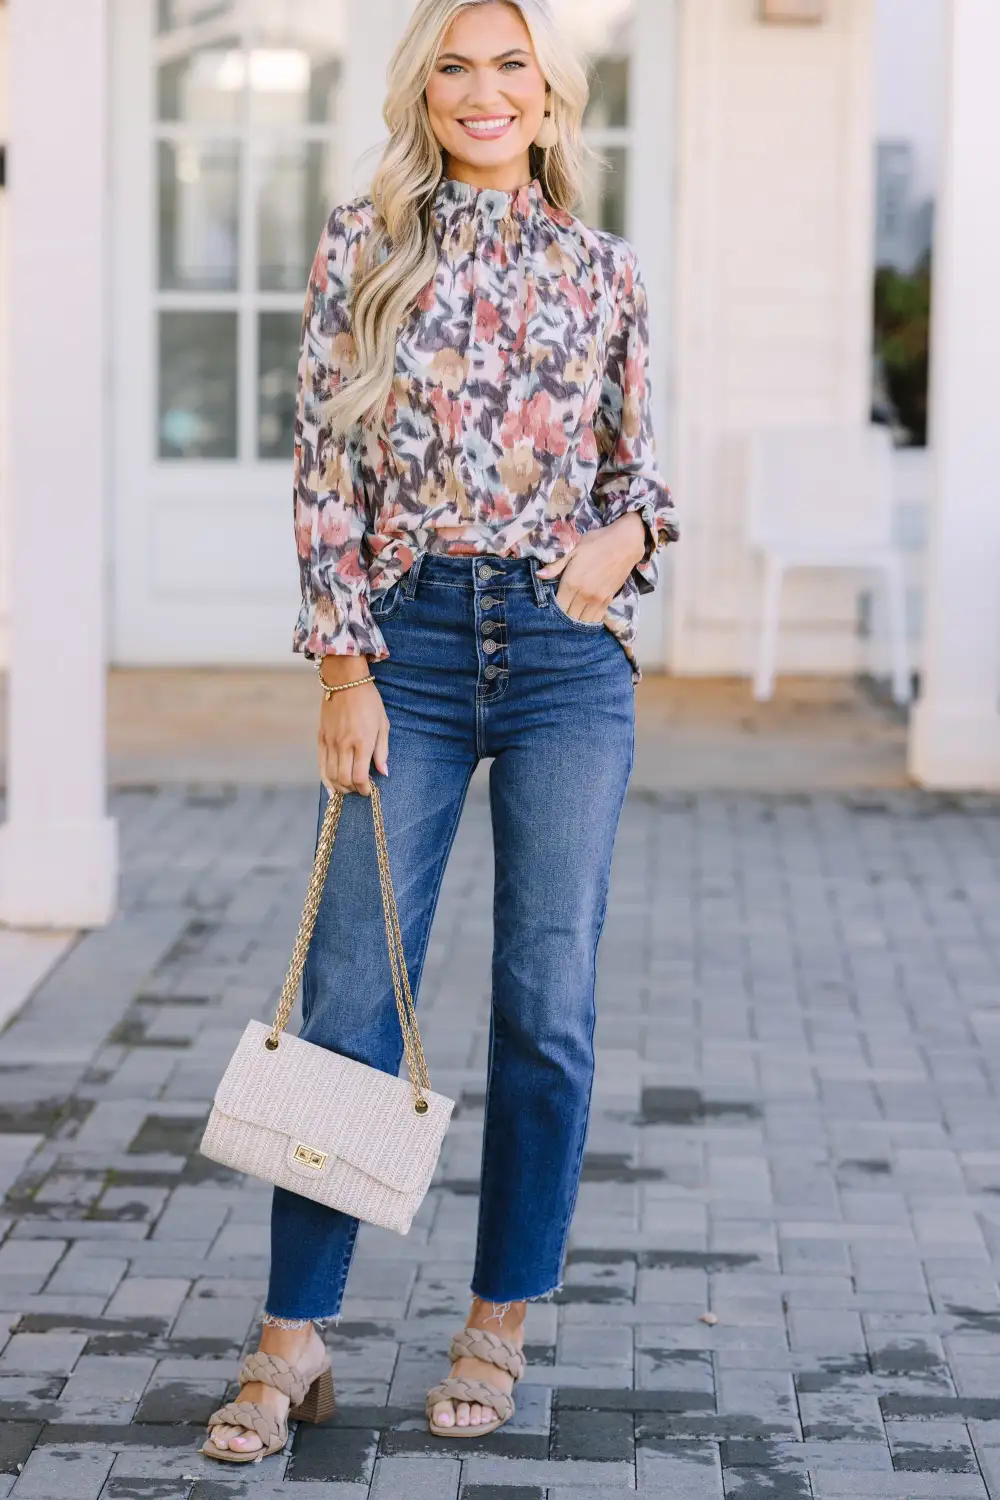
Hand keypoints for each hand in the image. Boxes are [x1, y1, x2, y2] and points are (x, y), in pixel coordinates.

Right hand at [317, 657, 388, 797]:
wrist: (345, 682)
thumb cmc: (369, 701)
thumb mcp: (383, 724)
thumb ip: (382, 751)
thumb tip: (384, 772)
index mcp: (362, 742)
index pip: (359, 776)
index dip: (364, 789)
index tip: (369, 790)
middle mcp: (344, 745)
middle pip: (344, 779)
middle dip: (352, 790)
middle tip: (359, 790)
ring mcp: (331, 742)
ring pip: (331, 775)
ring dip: (339, 787)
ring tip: (347, 788)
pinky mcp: (321, 738)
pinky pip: (320, 764)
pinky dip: (325, 779)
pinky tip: (330, 787)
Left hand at [537, 513, 647, 622]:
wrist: (625, 543)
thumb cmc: (596, 543)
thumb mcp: (572, 550)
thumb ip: (556, 566)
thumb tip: (539, 575)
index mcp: (571, 583)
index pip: (558, 606)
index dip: (553, 610)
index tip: (551, 607)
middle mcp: (583, 595)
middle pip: (569, 617)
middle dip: (563, 617)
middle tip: (561, 613)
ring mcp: (597, 599)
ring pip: (583, 620)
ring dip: (577, 621)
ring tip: (573, 616)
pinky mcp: (608, 600)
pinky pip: (597, 618)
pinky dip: (590, 620)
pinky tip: (585, 616)